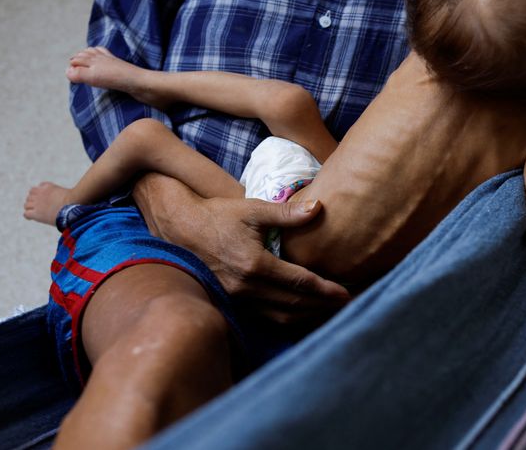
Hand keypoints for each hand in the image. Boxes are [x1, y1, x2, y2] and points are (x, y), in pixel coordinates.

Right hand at [134, 173, 350, 323]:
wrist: (180, 227)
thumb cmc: (218, 215)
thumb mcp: (253, 209)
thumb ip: (287, 213)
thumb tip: (318, 208)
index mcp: (255, 264)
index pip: (299, 283)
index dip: (325, 290)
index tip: (345, 293)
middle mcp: (246, 286)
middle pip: (293, 304)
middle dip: (321, 306)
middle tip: (344, 304)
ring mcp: (236, 298)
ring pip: (279, 316)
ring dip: (305, 316)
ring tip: (326, 310)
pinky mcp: (229, 302)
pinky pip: (263, 316)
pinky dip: (285, 317)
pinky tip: (298, 312)